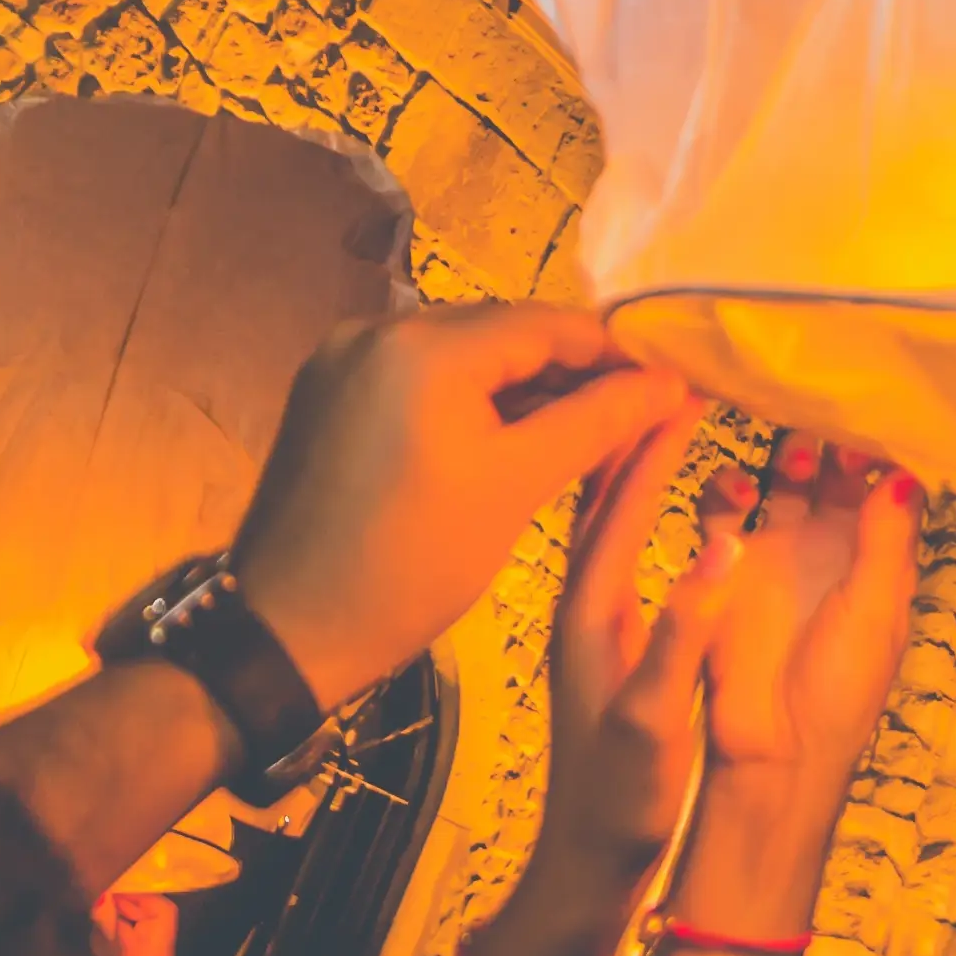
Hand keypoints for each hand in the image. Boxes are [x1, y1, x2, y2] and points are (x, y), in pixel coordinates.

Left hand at [233, 300, 688, 713]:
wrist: (284, 632)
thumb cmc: (409, 565)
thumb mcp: (516, 489)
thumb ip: (597, 423)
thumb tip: (669, 384)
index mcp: (423, 345)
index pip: (547, 324)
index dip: (616, 350)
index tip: (671, 379)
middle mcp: (377, 330)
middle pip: (503, 332)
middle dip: (572, 368)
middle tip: (637, 409)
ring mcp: (344, 359)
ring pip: (462, 356)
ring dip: (523, 386)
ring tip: (585, 428)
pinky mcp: (327, 393)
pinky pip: (419, 379)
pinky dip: (469, 401)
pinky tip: (510, 438)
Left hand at [526, 405, 727, 894]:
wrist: (576, 860)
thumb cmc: (620, 799)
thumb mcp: (654, 722)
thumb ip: (684, 636)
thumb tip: (724, 548)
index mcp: (587, 604)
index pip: (622, 492)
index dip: (656, 432)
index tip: (692, 378)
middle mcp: (567, 593)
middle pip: (592, 479)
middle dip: (627, 417)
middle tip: (670, 367)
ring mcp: (564, 608)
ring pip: (582, 498)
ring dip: (613, 444)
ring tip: (649, 399)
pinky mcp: (574, 628)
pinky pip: (584, 527)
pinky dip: (609, 485)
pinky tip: (627, 480)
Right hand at [695, 437, 919, 799]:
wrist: (773, 749)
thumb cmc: (839, 689)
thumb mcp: (874, 610)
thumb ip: (885, 541)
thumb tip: (903, 473)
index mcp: (874, 558)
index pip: (883, 485)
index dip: (881, 451)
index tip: (875, 416)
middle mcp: (827, 546)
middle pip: (832, 471)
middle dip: (831, 438)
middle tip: (826, 415)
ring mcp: (776, 550)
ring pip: (780, 479)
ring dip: (785, 455)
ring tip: (792, 454)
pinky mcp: (726, 565)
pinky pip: (722, 510)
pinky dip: (725, 489)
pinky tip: (736, 491)